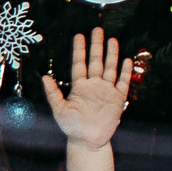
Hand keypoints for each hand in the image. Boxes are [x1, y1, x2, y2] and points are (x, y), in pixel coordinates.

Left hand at [44, 28, 129, 170]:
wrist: (88, 141)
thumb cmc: (72, 127)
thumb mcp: (59, 110)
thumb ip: (53, 93)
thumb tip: (44, 77)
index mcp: (79, 87)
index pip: (79, 64)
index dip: (79, 50)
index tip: (79, 35)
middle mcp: (93, 86)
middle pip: (95, 61)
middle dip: (96, 46)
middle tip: (98, 29)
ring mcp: (106, 91)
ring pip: (110, 68)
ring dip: (111, 55)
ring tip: (112, 40)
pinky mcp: (117, 99)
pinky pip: (122, 82)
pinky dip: (125, 72)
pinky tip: (127, 60)